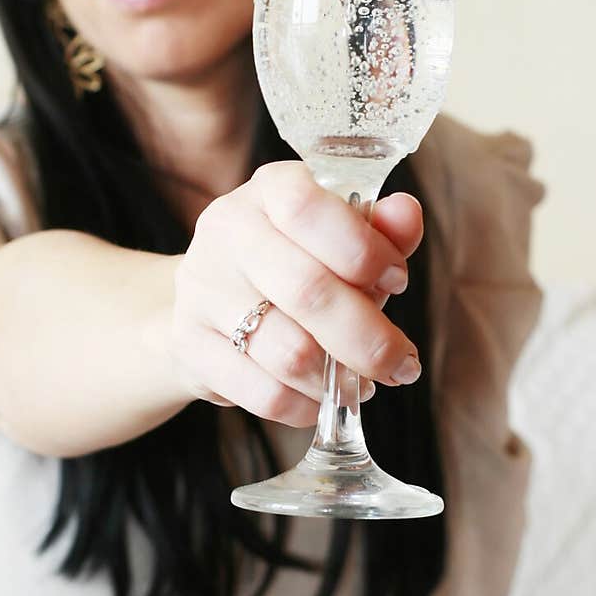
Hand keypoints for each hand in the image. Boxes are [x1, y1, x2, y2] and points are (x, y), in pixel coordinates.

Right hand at [171, 162, 423, 427]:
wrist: (209, 301)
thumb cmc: (293, 263)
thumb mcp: (338, 239)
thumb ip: (379, 230)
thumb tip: (406, 213)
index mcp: (268, 189)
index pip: (308, 208)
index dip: (363, 249)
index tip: (398, 281)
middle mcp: (226, 229)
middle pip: (307, 290)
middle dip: (369, 338)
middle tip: (401, 364)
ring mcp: (201, 287)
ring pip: (289, 351)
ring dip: (338, 379)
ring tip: (361, 384)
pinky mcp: (189, 343)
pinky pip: (263, 392)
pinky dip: (305, 406)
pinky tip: (320, 398)